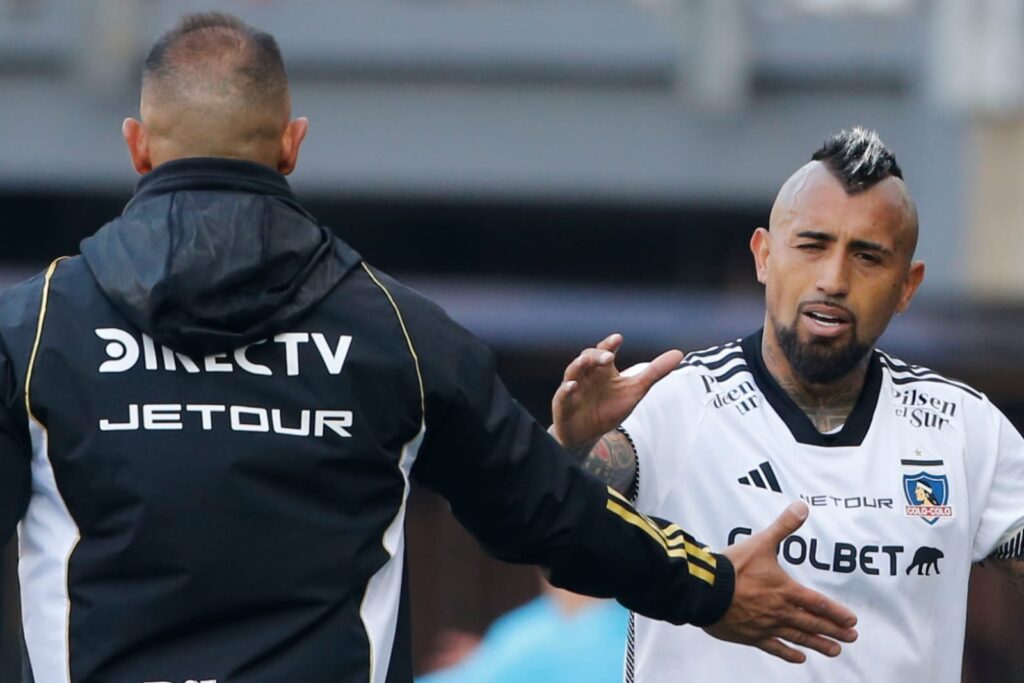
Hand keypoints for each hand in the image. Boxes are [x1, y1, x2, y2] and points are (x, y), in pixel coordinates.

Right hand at [550, 333, 682, 449]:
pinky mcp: (563, 405)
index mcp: (602, 370)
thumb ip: (654, 372)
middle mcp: (586, 375)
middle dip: (597, 355)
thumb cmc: (609, 409)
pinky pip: (562, 395)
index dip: (609, 345)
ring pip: (572, 372)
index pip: (604, 351)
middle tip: (609, 357)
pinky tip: (572, 386)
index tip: (618, 339)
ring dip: (578, 365)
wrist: (589, 436)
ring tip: (586, 362)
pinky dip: (566, 390)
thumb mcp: (635, 391)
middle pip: (587, 358)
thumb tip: (679, 353)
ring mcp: (573, 389)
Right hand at [704, 501, 858, 662]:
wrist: (706, 590)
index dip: (836, 613)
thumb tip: (802, 507)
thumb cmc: (733, 568)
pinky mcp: (750, 635)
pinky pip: (774, 648)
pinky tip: (799, 658)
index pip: (818, 603)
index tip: (852, 621)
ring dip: (818, 644)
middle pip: (813, 623)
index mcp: (785, 590)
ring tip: (835, 651)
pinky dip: (788, 654)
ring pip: (798, 637)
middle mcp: (780, 611)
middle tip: (851, 638)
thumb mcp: (761, 542)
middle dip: (834, 631)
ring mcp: (766, 626)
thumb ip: (783, 526)